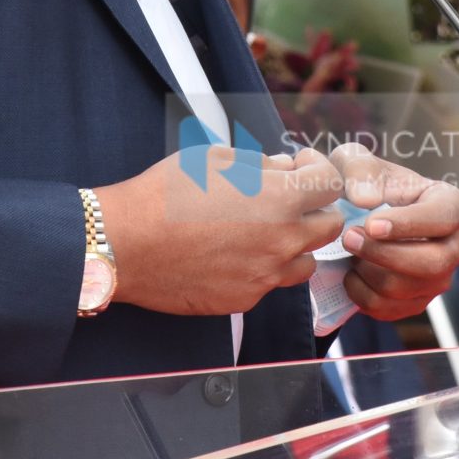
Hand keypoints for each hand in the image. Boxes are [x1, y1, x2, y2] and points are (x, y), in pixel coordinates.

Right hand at [91, 146, 344, 316]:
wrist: (127, 243)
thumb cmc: (166, 193)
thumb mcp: (217, 159)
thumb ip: (261, 164)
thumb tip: (283, 169)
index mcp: (280, 199)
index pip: (332, 185)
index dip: (319, 169)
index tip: (301, 166)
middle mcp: (282, 241)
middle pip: (330, 227)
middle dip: (315, 208)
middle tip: (288, 198)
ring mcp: (265, 275)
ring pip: (306, 262)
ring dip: (295, 244)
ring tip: (263, 230)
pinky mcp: (245, 299)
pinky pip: (270, 283)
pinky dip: (263, 268)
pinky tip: (233, 253)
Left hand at [329, 141, 458, 321]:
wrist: (357, 216)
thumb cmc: (367, 183)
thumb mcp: (358, 161)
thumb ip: (360, 170)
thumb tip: (366, 199)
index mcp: (452, 205)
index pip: (442, 218)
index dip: (408, 224)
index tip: (370, 224)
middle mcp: (455, 246)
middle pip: (431, 263)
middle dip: (384, 254)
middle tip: (349, 238)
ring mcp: (438, 279)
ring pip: (404, 289)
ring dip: (367, 271)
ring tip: (349, 249)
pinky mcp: (416, 302)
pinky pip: (387, 309)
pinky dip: (360, 292)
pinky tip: (352, 270)